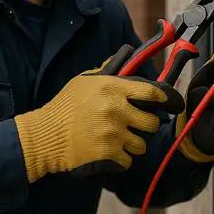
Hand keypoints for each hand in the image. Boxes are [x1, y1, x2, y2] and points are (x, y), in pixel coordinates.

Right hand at [14, 44, 184, 182]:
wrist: (46, 134)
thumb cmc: (64, 106)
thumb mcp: (84, 81)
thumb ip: (108, 70)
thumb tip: (126, 53)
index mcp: (113, 88)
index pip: (153, 92)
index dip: (164, 99)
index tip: (167, 103)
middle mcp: (117, 109)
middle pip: (153, 122)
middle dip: (145, 125)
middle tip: (133, 125)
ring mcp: (114, 133)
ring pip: (142, 144)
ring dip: (133, 144)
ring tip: (117, 139)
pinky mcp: (110, 153)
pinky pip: (129, 160)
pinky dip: (121, 159)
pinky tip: (109, 152)